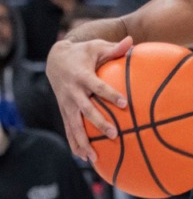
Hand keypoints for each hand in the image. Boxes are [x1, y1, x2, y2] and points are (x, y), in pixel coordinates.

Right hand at [46, 36, 132, 160]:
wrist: (56, 60)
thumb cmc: (83, 53)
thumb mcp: (97, 47)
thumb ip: (115, 48)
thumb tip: (132, 40)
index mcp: (83, 77)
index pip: (98, 87)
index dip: (111, 95)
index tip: (125, 103)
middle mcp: (73, 93)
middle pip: (87, 110)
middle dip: (100, 123)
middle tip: (115, 134)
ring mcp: (67, 104)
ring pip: (74, 126)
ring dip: (83, 141)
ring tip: (93, 157)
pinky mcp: (64, 111)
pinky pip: (69, 130)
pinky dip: (75, 144)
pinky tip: (83, 158)